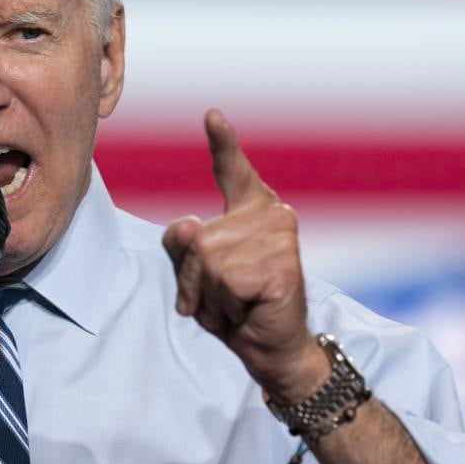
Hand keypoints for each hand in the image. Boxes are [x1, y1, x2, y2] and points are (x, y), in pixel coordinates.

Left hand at [162, 109, 328, 403]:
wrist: (271, 348)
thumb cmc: (235, 307)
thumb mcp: (196, 274)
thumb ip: (182, 246)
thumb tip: (188, 227)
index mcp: (251, 210)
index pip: (232, 171)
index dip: (223, 143)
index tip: (212, 115)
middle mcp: (270, 214)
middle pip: (192, 238)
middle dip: (193, 278)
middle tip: (223, 297)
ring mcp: (279, 236)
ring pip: (205, 261)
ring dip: (209, 295)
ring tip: (237, 303)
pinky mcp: (282, 264)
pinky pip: (224, 281)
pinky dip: (225, 306)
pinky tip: (249, 310)